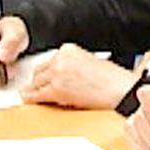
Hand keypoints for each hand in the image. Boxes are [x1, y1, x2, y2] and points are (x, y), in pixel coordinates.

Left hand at [18, 44, 133, 108]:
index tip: (46, 77)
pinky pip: (37, 95)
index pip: (48, 60)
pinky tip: (29, 99)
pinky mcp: (57, 90)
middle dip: (38, 80)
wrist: (120, 90)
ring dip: (35, 90)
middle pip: (39, 71)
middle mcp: (60, 59)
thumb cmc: (113, 80)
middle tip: (37, 88)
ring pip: (36, 83)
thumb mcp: (90, 62)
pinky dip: (31, 98)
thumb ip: (71, 65)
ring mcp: (57, 74)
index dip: (46, 72)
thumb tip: (60, 76)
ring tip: (33, 95)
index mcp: (68, 49)